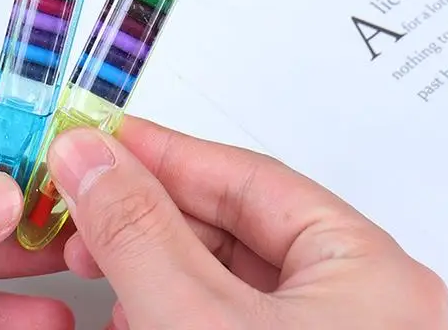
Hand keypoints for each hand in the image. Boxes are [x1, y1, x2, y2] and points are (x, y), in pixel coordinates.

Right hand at [47, 117, 447, 329]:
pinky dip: (165, 305)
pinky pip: (219, 317)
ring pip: (220, 275)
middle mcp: (357, 304)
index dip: (162, 150)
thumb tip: (86, 153)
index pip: (246, 175)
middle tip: (80, 193)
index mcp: (367, 272)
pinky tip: (128, 310)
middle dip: (144, 210)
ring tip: (89, 256)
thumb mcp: (194, 321)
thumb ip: (139, 231)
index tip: (99, 137)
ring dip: (147, 260)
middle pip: (231, 222)